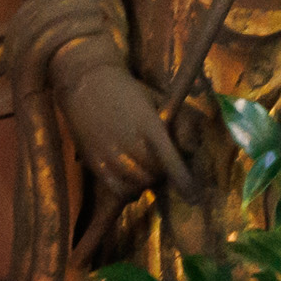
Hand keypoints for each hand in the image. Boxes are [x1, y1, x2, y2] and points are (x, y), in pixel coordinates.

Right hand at [54, 55, 198, 211]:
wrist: (86, 84)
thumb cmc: (128, 92)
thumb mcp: (160, 100)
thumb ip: (181, 124)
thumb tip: (190, 150)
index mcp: (148, 125)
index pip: (169, 159)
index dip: (182, 179)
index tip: (193, 196)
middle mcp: (128, 142)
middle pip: (156, 174)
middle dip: (164, 173)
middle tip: (163, 163)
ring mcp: (109, 155)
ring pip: (139, 184)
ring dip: (148, 181)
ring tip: (147, 168)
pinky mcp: (95, 163)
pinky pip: (118, 189)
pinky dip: (130, 191)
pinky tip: (133, 182)